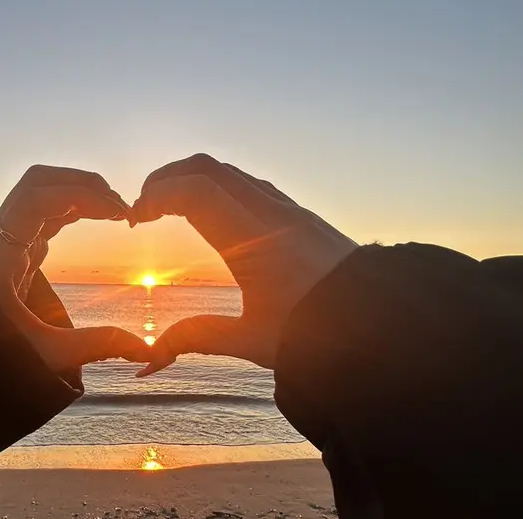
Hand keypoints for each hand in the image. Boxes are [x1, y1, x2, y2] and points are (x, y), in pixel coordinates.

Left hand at [0, 165, 151, 372]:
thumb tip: (144, 350)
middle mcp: (0, 236)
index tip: (115, 212)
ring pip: (43, 191)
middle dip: (81, 183)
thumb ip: (94, 347)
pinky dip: (76, 207)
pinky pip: (49, 210)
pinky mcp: (20, 245)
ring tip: (116, 210)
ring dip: (80, 192)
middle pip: (38, 182)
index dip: (78, 197)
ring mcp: (10, 237)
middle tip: (117, 204)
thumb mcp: (45, 353)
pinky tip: (102, 217)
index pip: (35, 200)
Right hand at [133, 154, 356, 372]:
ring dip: (194, 179)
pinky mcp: (302, 216)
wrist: (386, 330)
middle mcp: (273, 215)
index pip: (196, 192)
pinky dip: (220, 186)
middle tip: (144, 208)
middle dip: (167, 178)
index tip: (136, 220)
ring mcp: (291, 211)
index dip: (156, 196)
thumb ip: (198, 338)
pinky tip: (211, 214)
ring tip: (169, 208)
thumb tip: (152, 355)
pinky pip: (252, 184)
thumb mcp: (253, 341)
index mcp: (256, 241)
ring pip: (231, 172)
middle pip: (208, 167)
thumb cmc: (321, 338)